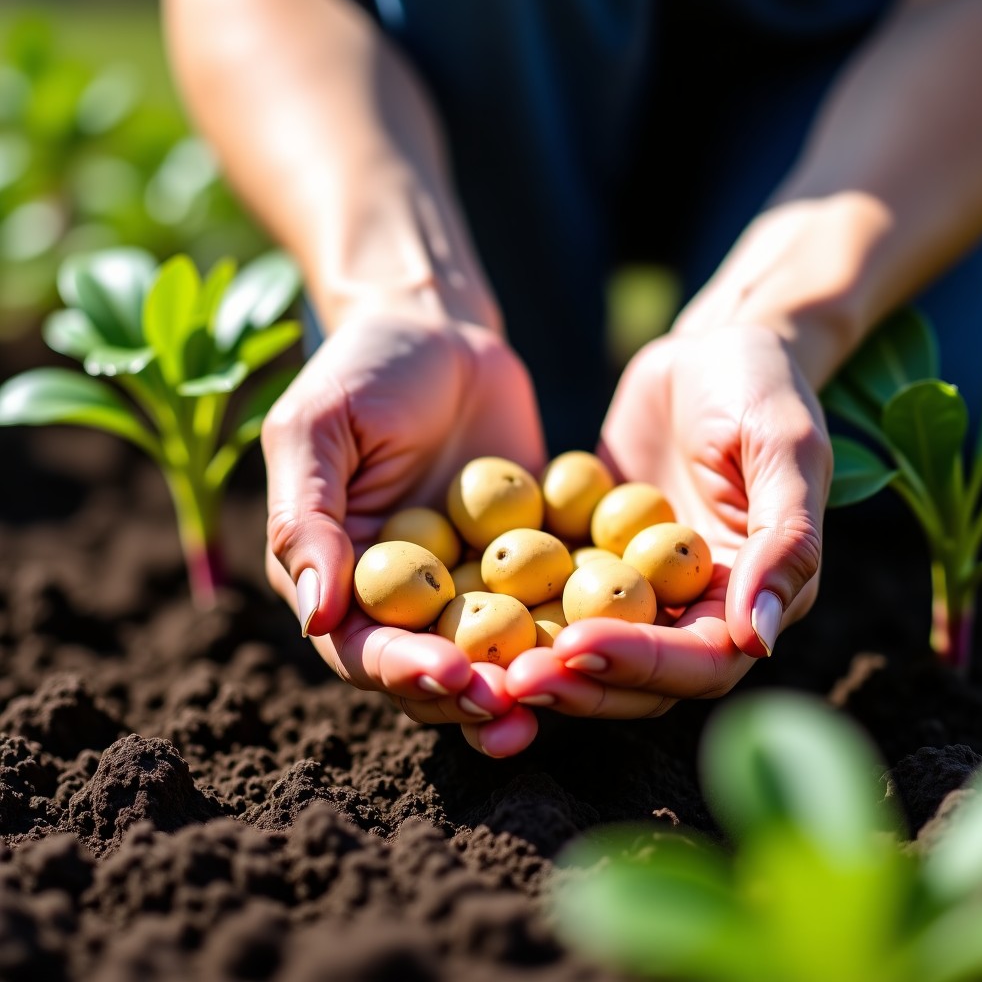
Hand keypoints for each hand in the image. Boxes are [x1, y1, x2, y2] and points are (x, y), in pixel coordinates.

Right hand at [262, 300, 545, 756]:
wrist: (441, 329)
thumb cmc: (361, 369)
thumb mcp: (317, 430)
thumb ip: (307, 518)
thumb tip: (315, 614)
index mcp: (342, 579)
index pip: (363, 645)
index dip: (400, 669)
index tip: (445, 675)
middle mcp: (406, 595)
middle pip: (434, 666)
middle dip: (470, 695)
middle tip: (513, 711)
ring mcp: (471, 581)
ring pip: (498, 650)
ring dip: (526, 679)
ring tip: (565, 695)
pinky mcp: (530, 558)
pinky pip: (553, 599)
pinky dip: (578, 623)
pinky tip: (615, 638)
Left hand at [506, 323, 831, 716]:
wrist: (707, 351)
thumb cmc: (760, 388)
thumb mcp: (783, 448)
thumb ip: (784, 540)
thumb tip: (758, 639)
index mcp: (749, 598)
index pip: (700, 660)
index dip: (641, 662)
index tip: (577, 646)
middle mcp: (691, 608)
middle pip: (638, 675)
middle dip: (578, 680)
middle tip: (512, 677)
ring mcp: (636, 587)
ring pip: (589, 647)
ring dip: (541, 662)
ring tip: (484, 663)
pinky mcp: (589, 559)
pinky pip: (551, 593)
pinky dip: (514, 609)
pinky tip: (461, 606)